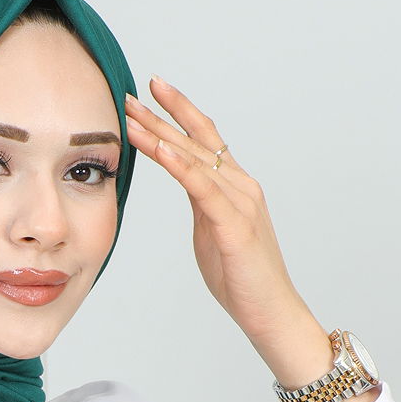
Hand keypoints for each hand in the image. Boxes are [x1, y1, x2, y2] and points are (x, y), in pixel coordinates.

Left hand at [124, 78, 330, 386]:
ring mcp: (240, 203)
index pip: (205, 139)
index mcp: (235, 187)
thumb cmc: (241, 277)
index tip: (153, 90)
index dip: (180, 111)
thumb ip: (200, 203)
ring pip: (196, 159)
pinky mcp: (235, 225)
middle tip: (130, 94)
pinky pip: (203, 188)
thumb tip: (183, 181)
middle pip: (197, 141)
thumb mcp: (212, 231)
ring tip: (133, 118)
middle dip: (161, 117)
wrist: (270, 311)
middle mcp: (241, 186)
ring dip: (162, 136)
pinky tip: (162, 148)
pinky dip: (181, 165)